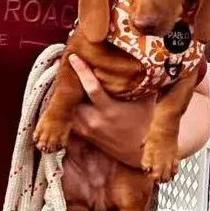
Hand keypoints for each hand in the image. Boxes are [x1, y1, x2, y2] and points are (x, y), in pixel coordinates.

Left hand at [66, 55, 156, 170]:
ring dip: (68, 96)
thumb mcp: (146, 102)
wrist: (139, 152)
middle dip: (70, 83)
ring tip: (66, 81)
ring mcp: (87, 129)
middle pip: (73, 97)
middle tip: (63, 65)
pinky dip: (70, 109)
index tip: (73, 57)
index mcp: (109, 110)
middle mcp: (94, 120)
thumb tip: (142, 61)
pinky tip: (70, 99)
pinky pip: (71, 119)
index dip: (82, 71)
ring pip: (69, 109)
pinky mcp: (84, 135)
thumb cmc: (145, 124)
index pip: (92, 88)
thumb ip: (140, 84)